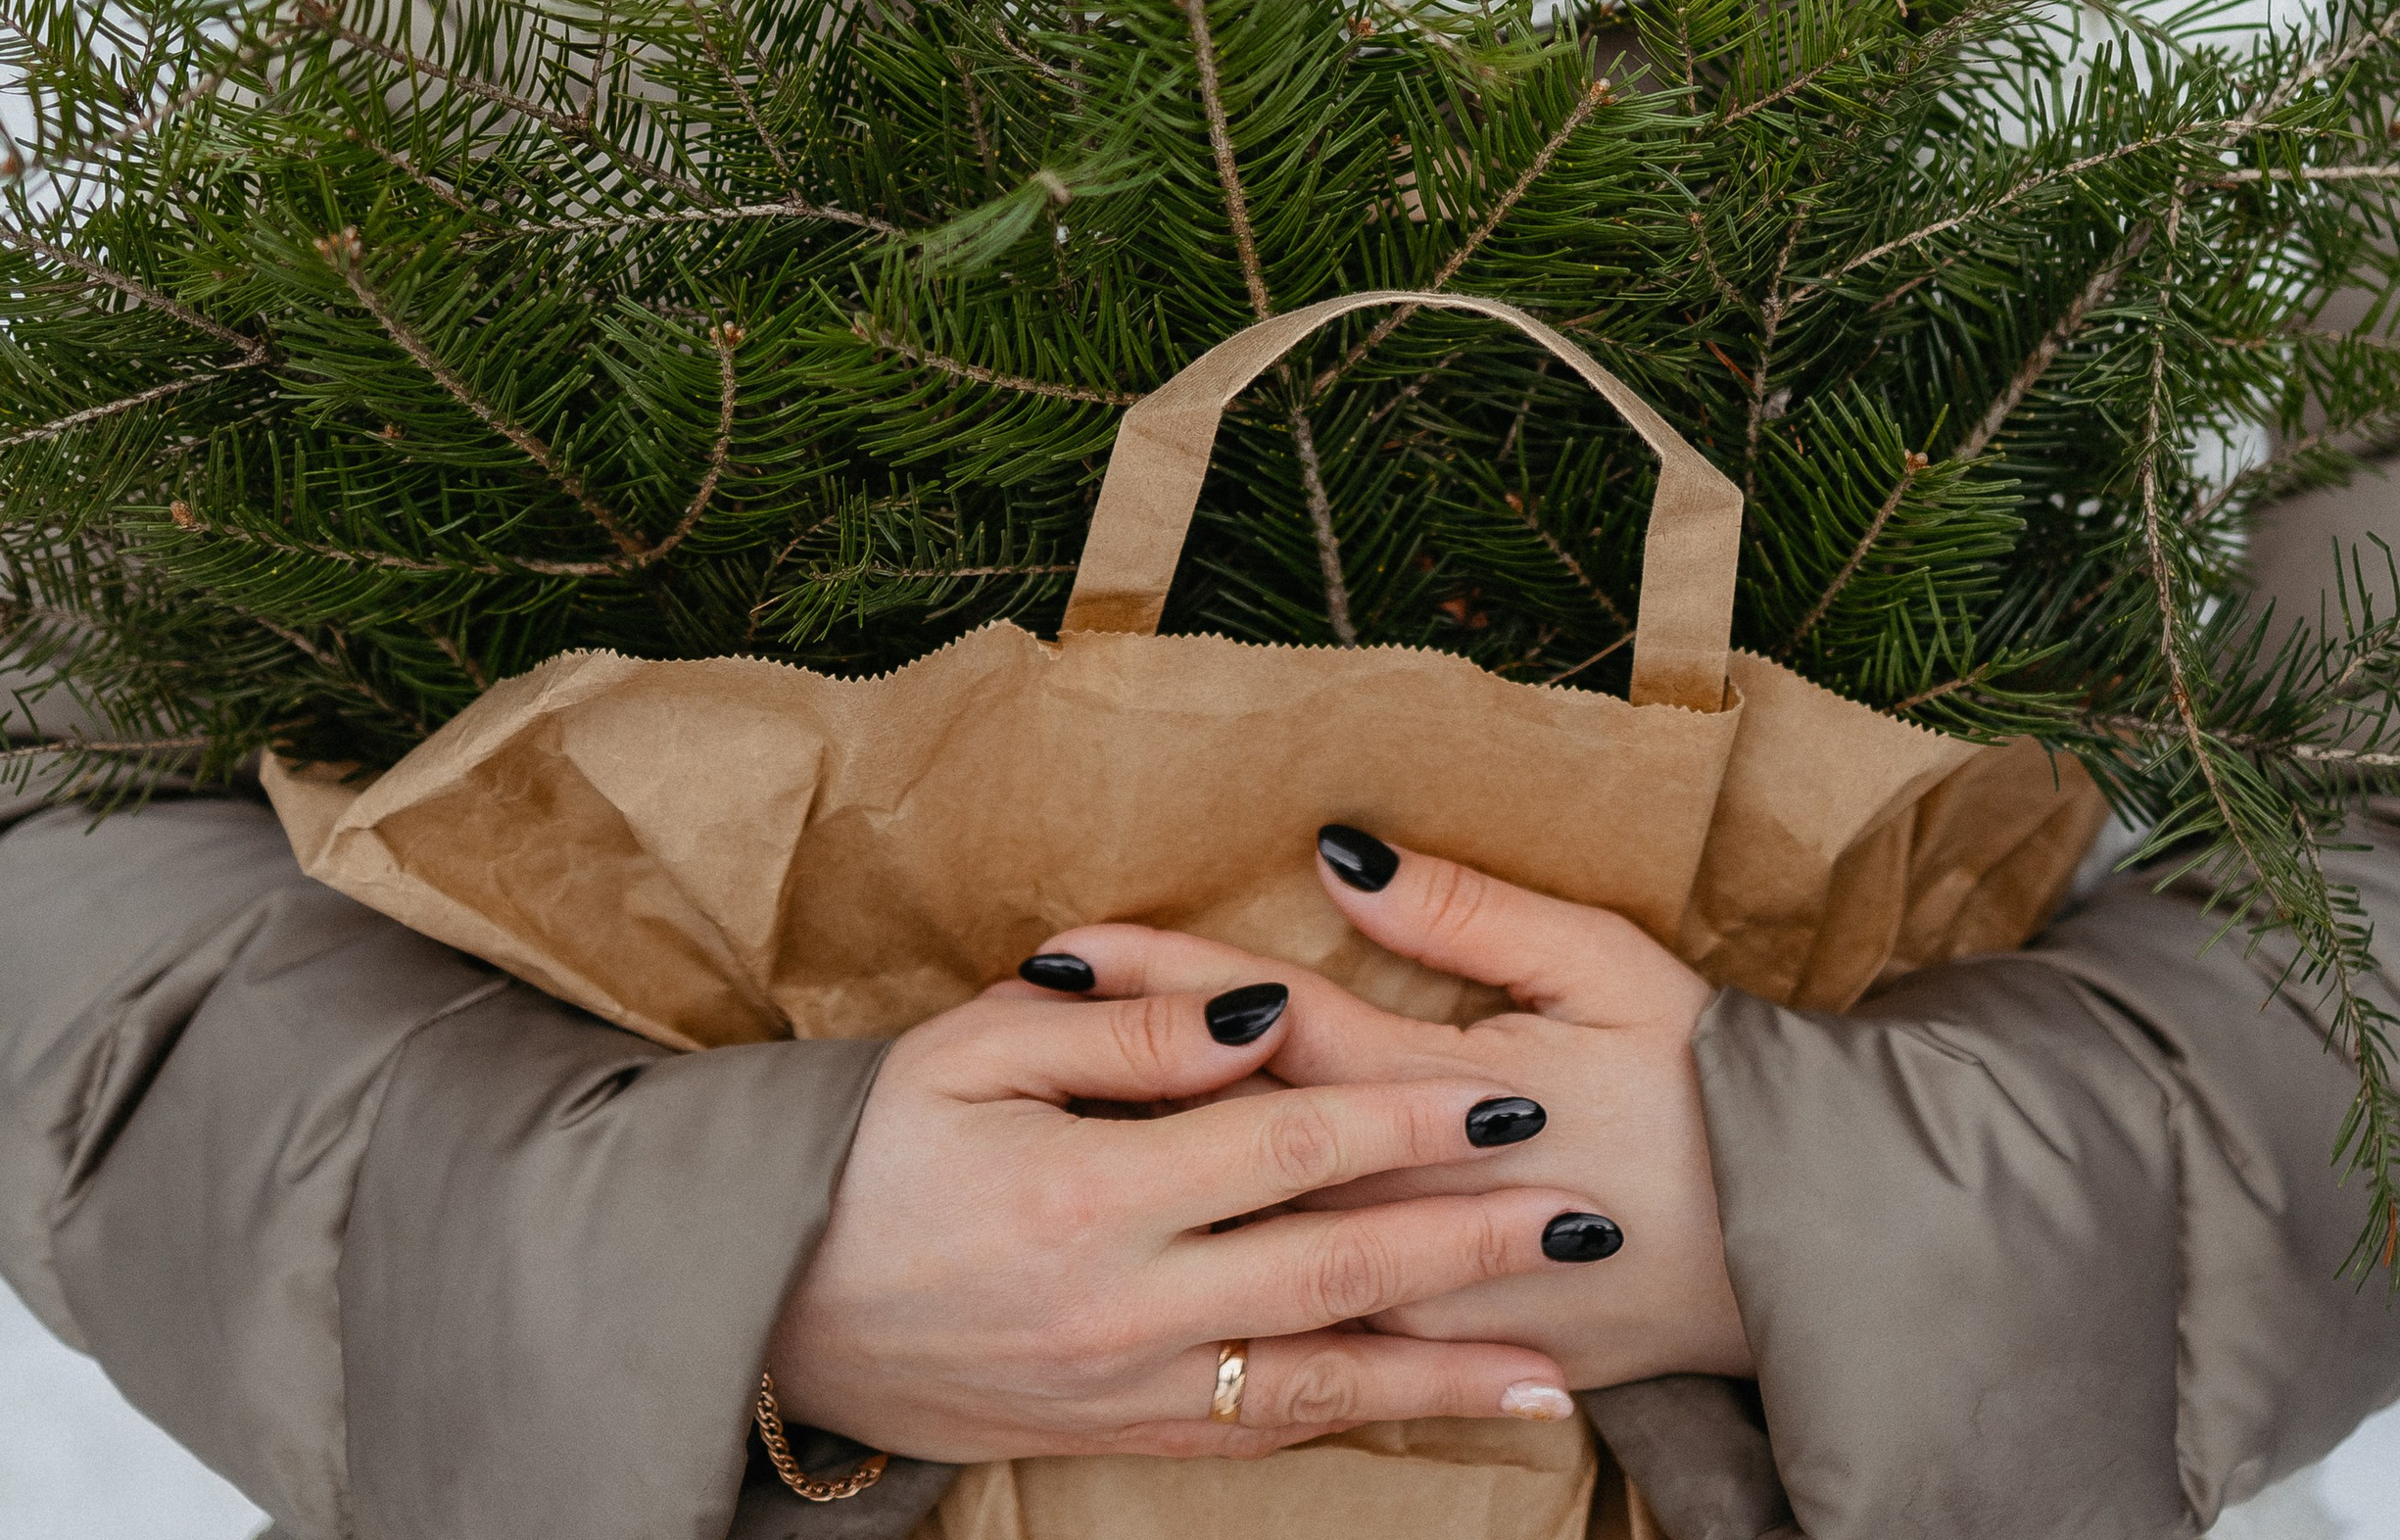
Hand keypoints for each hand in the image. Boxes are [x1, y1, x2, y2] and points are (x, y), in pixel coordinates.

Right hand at [767, 973, 1597, 1460]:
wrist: (774, 1300)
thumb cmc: (876, 1145)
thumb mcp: (973, 1050)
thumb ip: (1125, 1031)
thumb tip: (1260, 1013)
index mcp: (1092, 1184)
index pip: (1288, 1139)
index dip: (1406, 1114)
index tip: (1506, 1090)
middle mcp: (1127, 1301)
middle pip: (1334, 1263)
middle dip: (1469, 1238)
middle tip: (1581, 1210)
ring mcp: (1130, 1383)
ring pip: (1322, 1379)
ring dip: (1447, 1367)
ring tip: (1558, 1360)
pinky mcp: (1123, 1431)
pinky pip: (1266, 1431)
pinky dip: (1364, 1421)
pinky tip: (1441, 1413)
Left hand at [1028, 832, 1750, 1388]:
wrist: (1797, 1235)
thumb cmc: (1699, 1075)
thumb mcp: (1598, 961)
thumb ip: (1461, 911)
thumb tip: (1337, 856)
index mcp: (1437, 1093)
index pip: (1263, 1028)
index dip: (1163, 979)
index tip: (1067, 943)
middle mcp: (1409, 1203)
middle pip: (1232, 1134)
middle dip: (1121, 1077)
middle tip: (1015, 1027)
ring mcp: (1423, 1292)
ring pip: (1255, 1241)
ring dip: (1156, 1181)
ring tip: (1051, 1136)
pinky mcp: (1450, 1345)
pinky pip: (1317, 1324)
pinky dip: (1230, 1278)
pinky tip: (1160, 1261)